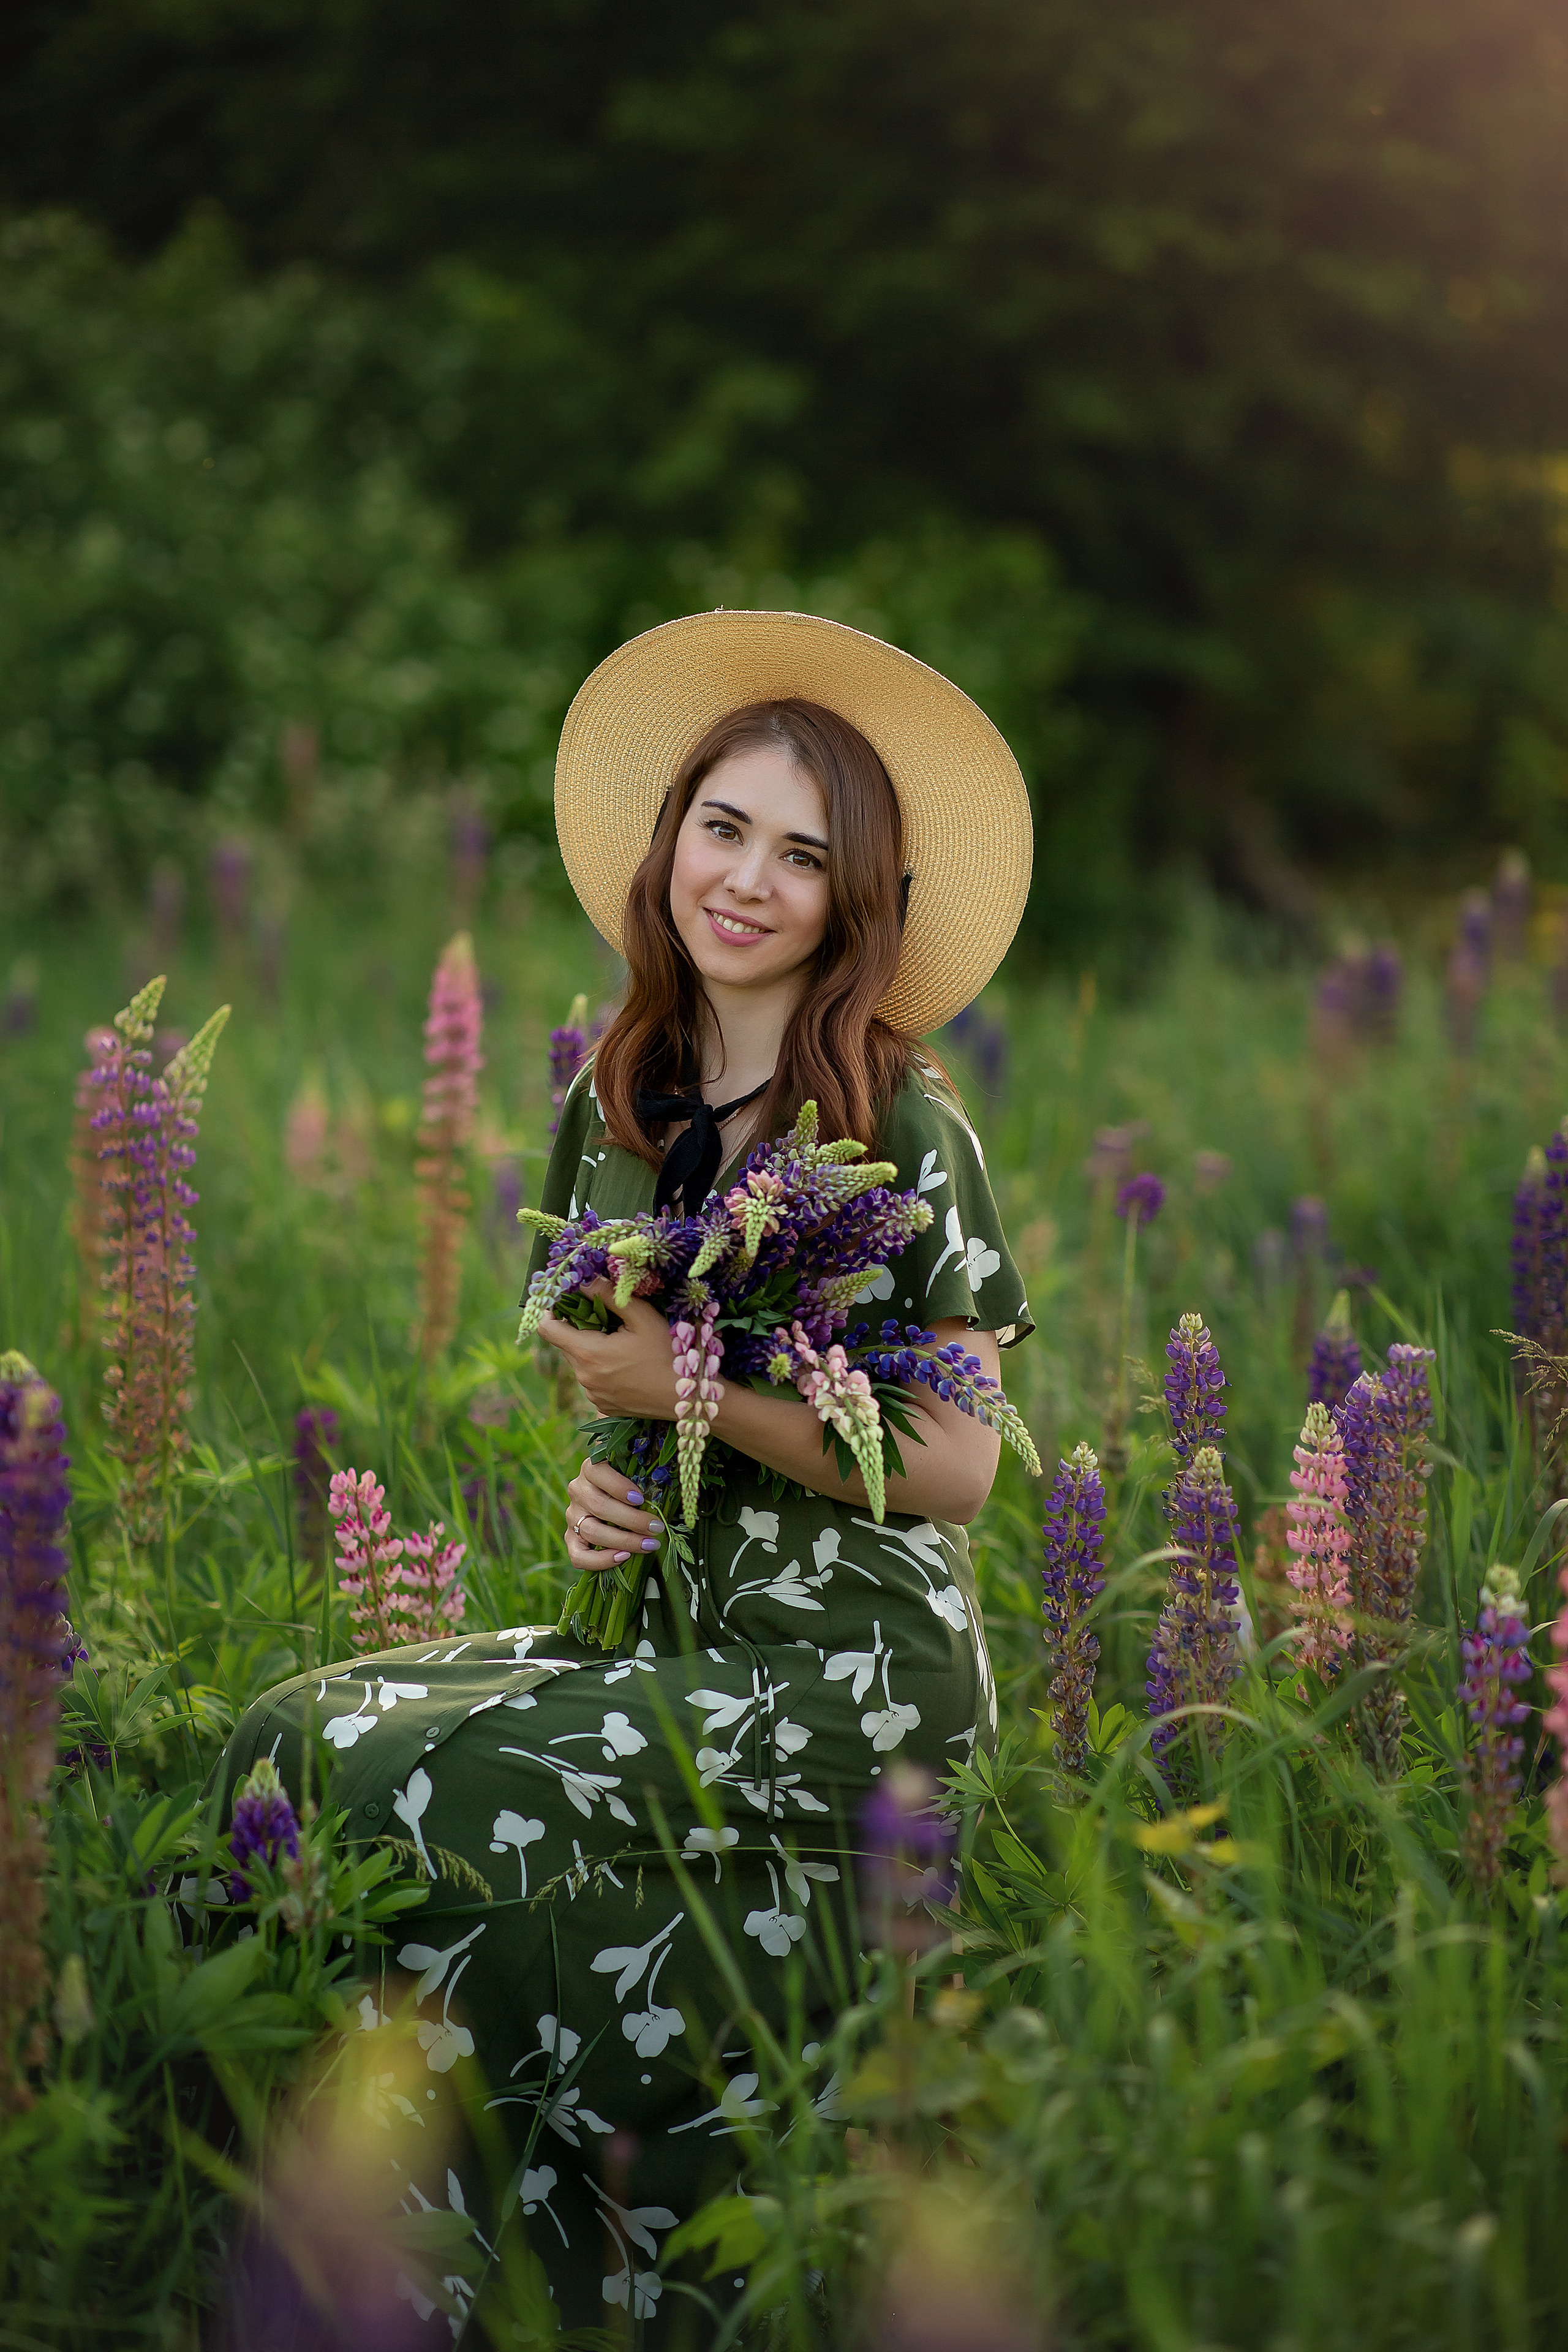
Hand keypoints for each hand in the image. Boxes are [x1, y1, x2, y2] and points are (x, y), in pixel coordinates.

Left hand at [538, 1284, 685, 1421]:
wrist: (688, 1399)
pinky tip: (628, 1366)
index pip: (548, 1329)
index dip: (551, 1311)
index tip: (564, 1301)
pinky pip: (593, 1381)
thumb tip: (584, 1281)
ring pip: (580, 1363)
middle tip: (608, 1320)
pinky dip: (602, 1370)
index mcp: (588, 1353)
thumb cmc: (668, 1353)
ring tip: (622, 1346)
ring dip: (592, 1350)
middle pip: (566, 1345)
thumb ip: (609, 1295)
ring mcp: (593, 1395)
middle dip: (580, 1329)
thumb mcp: (642, 1316)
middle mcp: (584, 1377)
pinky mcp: (603, 1407)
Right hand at [564, 1456, 664, 1576]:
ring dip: (624, 1541)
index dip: (617, 1486)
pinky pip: (578, 1556)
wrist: (612, 1503)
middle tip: (656, 1528)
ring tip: (649, 1544)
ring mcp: (573, 1515)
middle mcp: (578, 1490)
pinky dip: (600, 1560)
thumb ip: (642, 1477)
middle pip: (599, 1506)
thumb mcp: (635, 1475)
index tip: (640, 1499)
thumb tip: (664, 1493)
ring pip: (592, 1531)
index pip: (597, 1472)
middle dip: (632, 1520)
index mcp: (591, 1468)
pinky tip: (623, 1557)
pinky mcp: (570, 1537)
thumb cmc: (631, 1486)